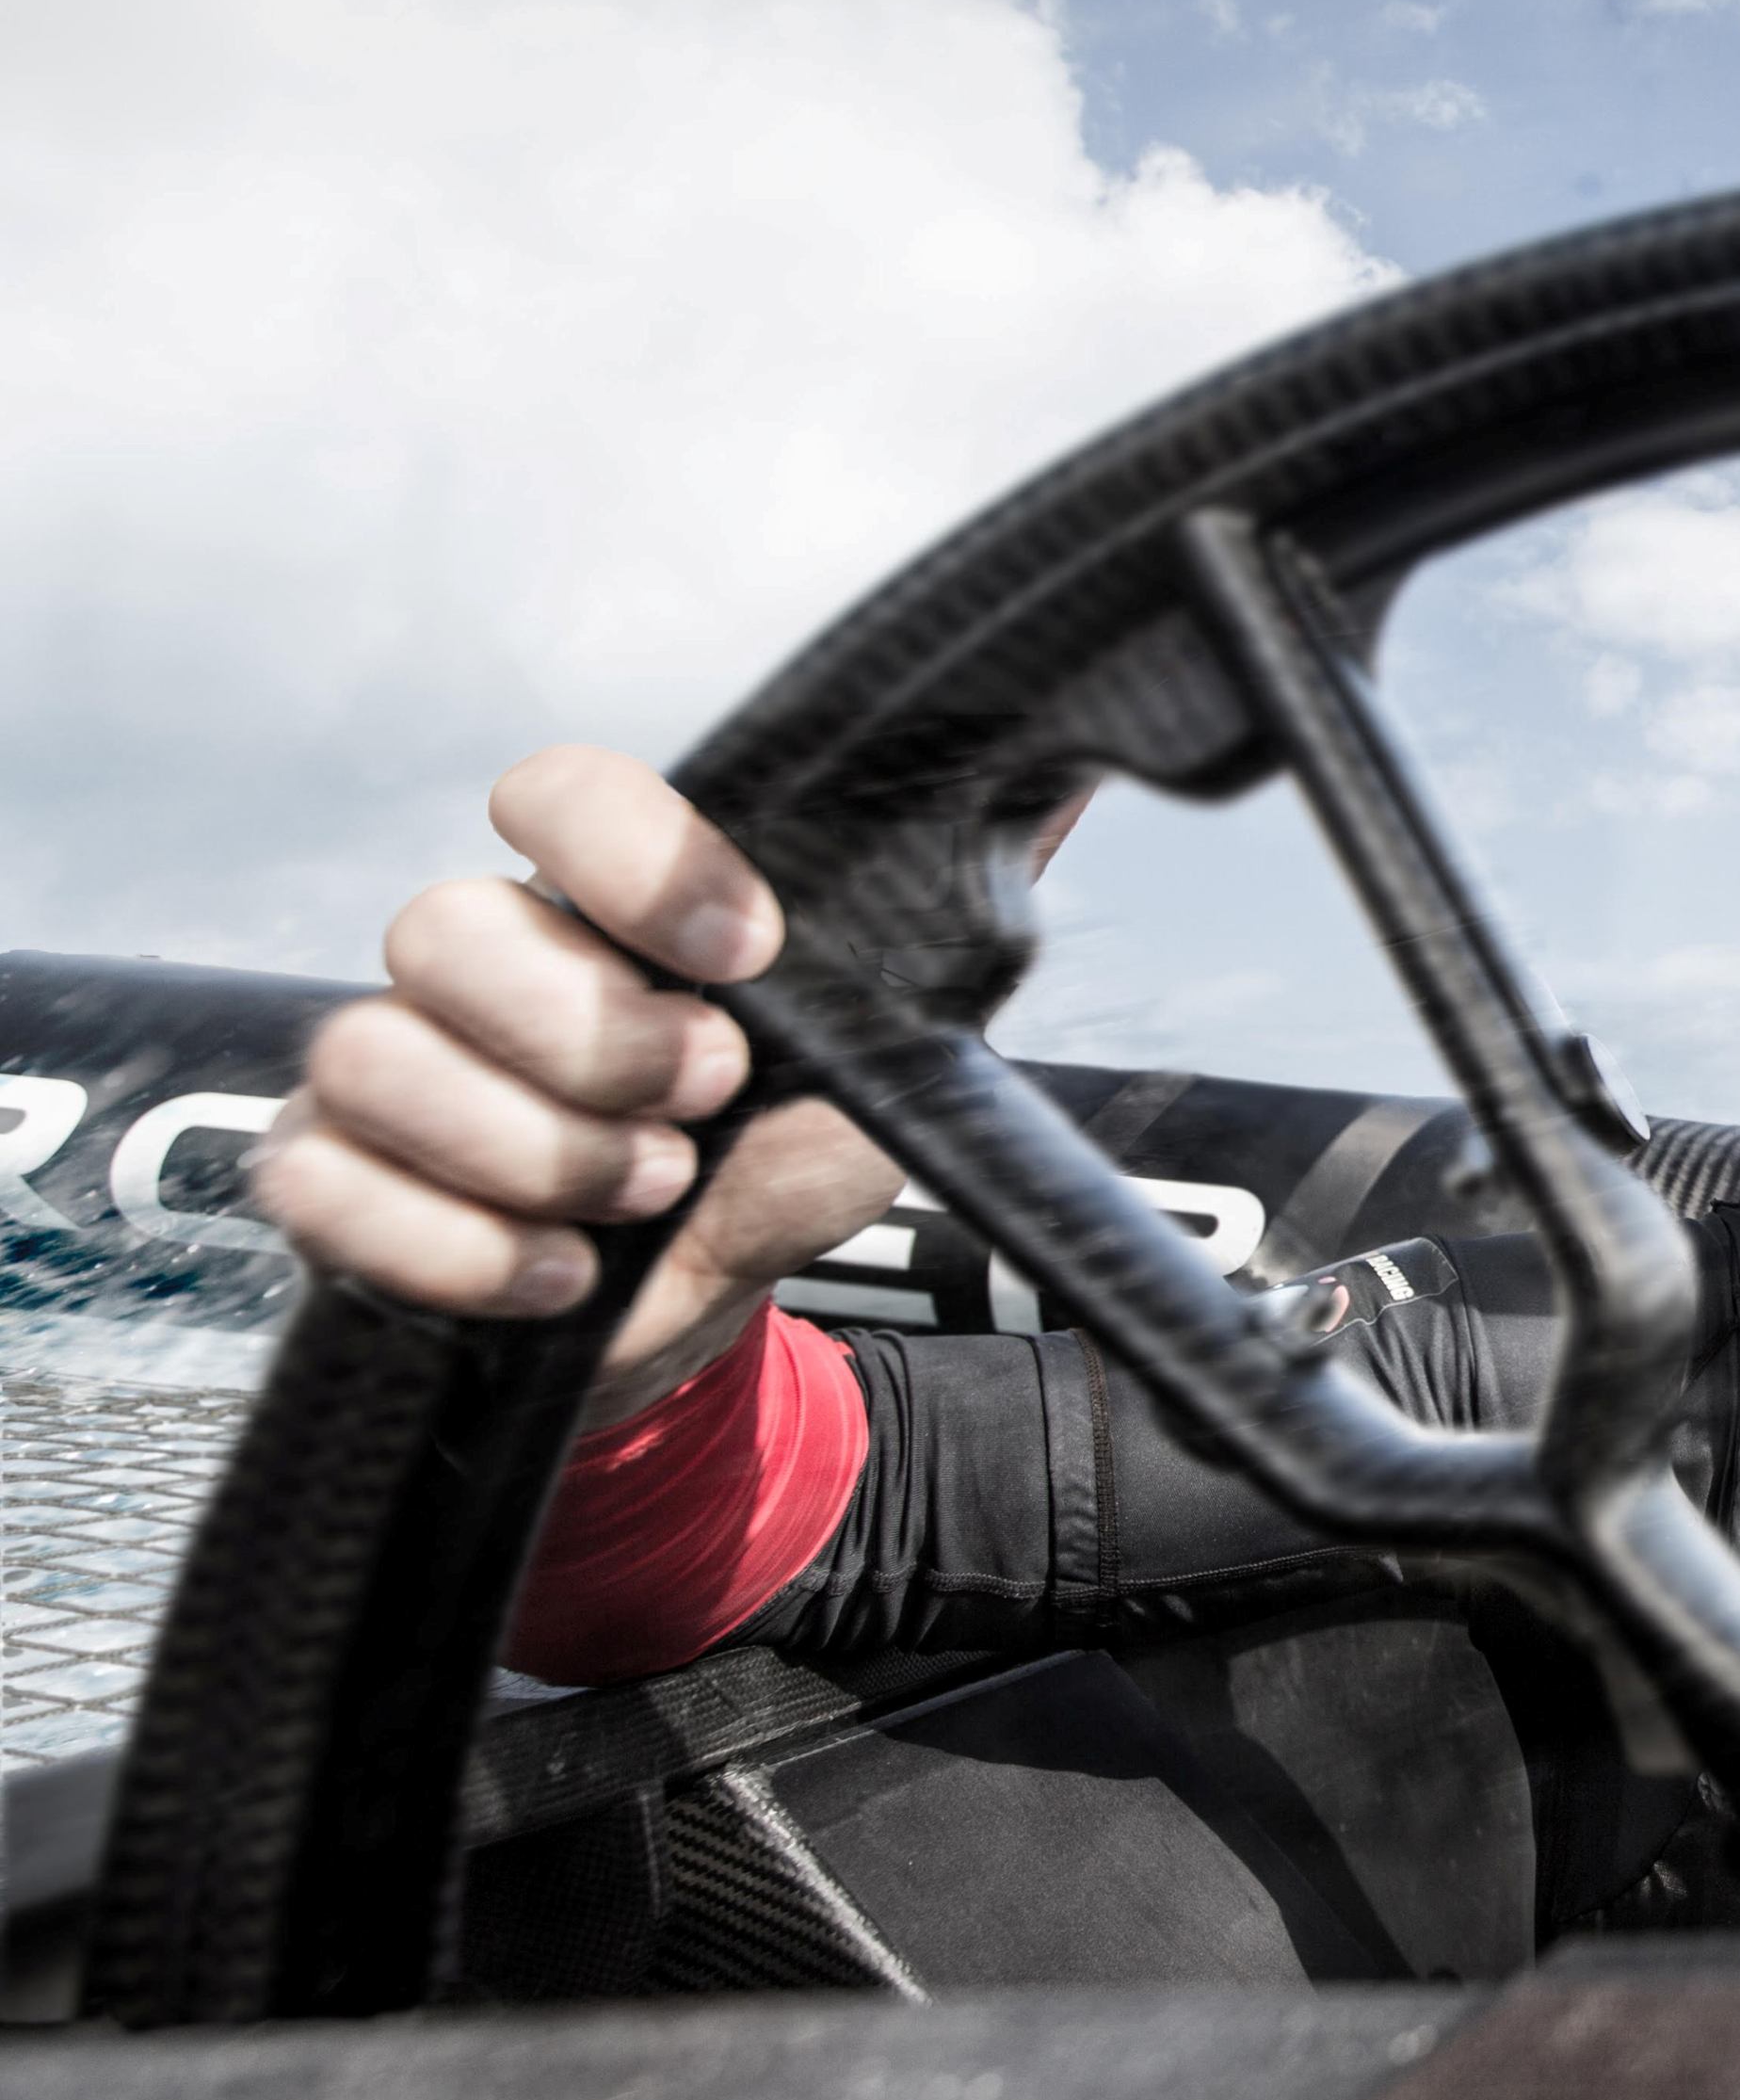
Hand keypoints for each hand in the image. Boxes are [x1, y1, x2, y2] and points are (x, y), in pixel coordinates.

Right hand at [253, 745, 901, 1424]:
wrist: (706, 1310)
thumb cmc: (783, 1150)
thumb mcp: (889, 1051)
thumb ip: (941, 929)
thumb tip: (1054, 788)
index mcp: (605, 901)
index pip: (557, 789)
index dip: (635, 856)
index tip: (746, 949)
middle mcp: (480, 959)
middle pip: (444, 924)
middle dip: (595, 1038)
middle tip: (704, 1102)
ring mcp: (390, 1065)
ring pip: (378, 1054)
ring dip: (541, 1153)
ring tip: (651, 1197)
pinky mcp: (333, 1179)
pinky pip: (326, 1187)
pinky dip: (461, 1249)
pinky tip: (562, 1277)